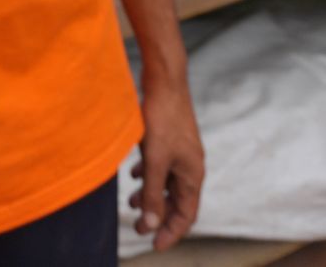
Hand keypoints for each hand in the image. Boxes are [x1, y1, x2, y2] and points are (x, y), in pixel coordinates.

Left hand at [129, 77, 203, 251]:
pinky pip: (162, 165)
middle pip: (177, 201)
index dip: (171, 233)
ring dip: (151, 195)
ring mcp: (181, 151)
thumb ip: (153, 193)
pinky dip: (149, 174)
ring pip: (167, 182)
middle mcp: (190, 165)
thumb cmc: (162, 118)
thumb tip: (150, 225)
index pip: (186, 215)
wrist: (165, 80)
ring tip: (132, 201)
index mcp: (193, 175)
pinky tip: (134, 173)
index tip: (154, 245)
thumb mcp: (156, 160)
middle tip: (138, 227)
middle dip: (158, 215)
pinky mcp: (170, 138)